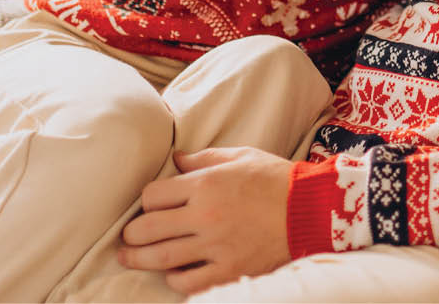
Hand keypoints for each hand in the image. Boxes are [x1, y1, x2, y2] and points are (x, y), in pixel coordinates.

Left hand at [119, 147, 293, 295]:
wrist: (309, 209)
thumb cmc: (275, 178)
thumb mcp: (242, 156)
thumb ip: (204, 158)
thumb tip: (176, 160)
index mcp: (206, 183)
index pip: (153, 195)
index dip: (147, 200)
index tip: (151, 205)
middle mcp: (205, 214)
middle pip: (146, 228)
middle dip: (132, 233)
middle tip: (129, 236)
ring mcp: (215, 245)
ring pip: (159, 258)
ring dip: (138, 259)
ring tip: (131, 257)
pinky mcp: (227, 270)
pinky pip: (186, 282)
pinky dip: (174, 278)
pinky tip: (174, 272)